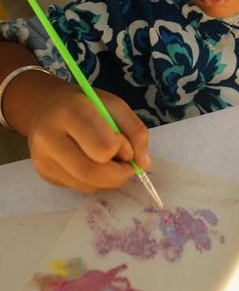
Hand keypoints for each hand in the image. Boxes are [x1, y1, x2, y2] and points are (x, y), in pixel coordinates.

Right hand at [26, 80, 150, 192]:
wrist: (45, 107)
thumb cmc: (85, 103)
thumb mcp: (114, 105)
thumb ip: (135, 130)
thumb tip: (144, 163)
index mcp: (70, 112)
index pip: (103, 147)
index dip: (122, 150)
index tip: (125, 143)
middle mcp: (49, 137)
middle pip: (93, 172)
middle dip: (118, 173)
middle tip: (126, 163)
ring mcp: (43, 159)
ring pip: (87, 185)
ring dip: (108, 179)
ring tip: (109, 160)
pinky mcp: (44, 174)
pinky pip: (79, 187)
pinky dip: (95, 181)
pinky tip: (93, 162)